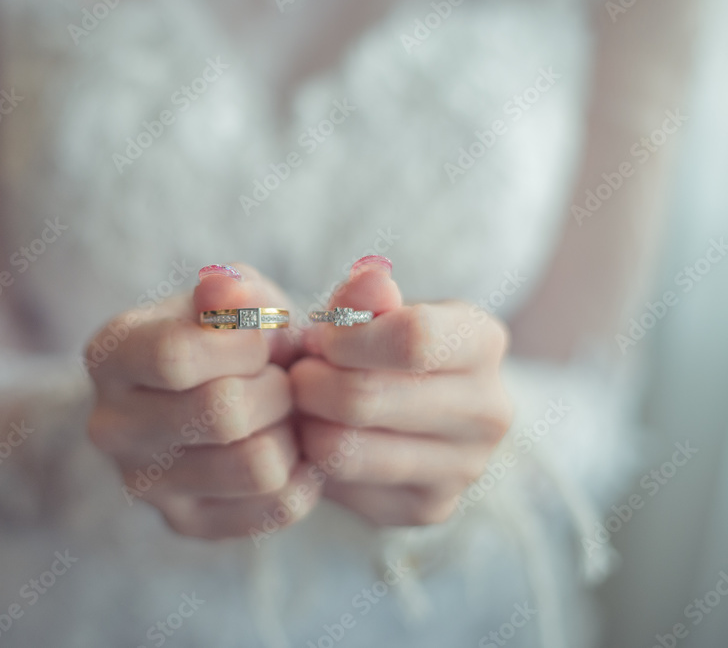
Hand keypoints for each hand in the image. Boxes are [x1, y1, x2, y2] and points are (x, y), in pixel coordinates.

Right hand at [86, 264, 319, 539]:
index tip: (262, 338)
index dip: (244, 344)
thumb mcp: (236, 297)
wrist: (240, 392)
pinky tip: (289, 448)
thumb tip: (227, 289)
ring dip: (292, 432)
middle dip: (277, 389)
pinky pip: (278, 507)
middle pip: (222, 414)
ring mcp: (143, 484)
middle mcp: (110, 426)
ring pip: (258, 466)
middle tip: (283, 380)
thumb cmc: (236, 336)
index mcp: (110, 355)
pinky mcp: (187, 524)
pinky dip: (304, 474)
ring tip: (283, 415)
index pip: (176, 357)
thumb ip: (234, 289)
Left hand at [291, 256, 512, 526]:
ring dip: (305, 423)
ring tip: (303, 405)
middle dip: (310, 382)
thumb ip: (363, 296)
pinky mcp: (429, 508)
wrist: (392, 408)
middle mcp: (490, 410)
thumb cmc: (371, 343)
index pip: (411, 339)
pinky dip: (314, 462)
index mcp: (483, 341)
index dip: (345, 338)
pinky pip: (342, 487)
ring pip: (346, 450)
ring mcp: (466, 467)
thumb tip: (370, 279)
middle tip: (296, 374)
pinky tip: (319, 438)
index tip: (319, 338)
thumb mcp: (368, 308)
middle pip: (365, 399)